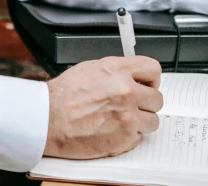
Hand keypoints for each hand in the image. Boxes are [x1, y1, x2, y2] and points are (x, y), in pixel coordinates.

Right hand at [44, 56, 162, 159]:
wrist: (49, 119)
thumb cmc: (64, 95)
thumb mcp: (90, 69)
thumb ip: (115, 71)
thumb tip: (130, 75)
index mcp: (117, 70)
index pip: (153, 69)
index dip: (151, 78)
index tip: (147, 83)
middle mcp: (126, 91)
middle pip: (157, 98)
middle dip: (146, 102)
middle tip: (132, 105)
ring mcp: (128, 117)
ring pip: (152, 121)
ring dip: (140, 121)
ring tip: (121, 119)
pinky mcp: (125, 138)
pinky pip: (139, 137)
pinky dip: (129, 135)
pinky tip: (112, 129)